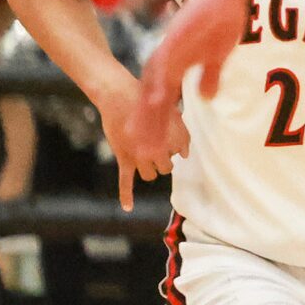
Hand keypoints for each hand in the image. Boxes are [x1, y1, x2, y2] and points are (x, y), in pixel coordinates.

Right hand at [96, 72, 188, 208]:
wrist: (120, 96)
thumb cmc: (147, 102)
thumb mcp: (172, 113)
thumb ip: (181, 134)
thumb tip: (185, 155)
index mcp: (175, 139)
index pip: (180, 154)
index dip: (174, 146)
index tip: (166, 136)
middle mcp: (160, 151)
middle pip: (166, 168)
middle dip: (162, 159)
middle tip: (153, 143)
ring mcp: (141, 157)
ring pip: (150, 175)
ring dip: (149, 169)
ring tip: (143, 154)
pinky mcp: (124, 158)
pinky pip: (125, 181)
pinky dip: (126, 195)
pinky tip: (128, 207)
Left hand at [132, 0, 249, 168]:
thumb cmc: (222, 18)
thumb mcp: (216, 55)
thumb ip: (208, 75)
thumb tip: (205, 96)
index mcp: (172, 64)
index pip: (158, 100)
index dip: (154, 123)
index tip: (152, 146)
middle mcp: (164, 60)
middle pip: (148, 101)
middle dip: (145, 128)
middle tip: (141, 155)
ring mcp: (167, 53)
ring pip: (152, 93)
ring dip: (147, 119)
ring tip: (144, 144)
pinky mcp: (175, 44)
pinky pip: (165, 73)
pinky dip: (159, 93)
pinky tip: (156, 108)